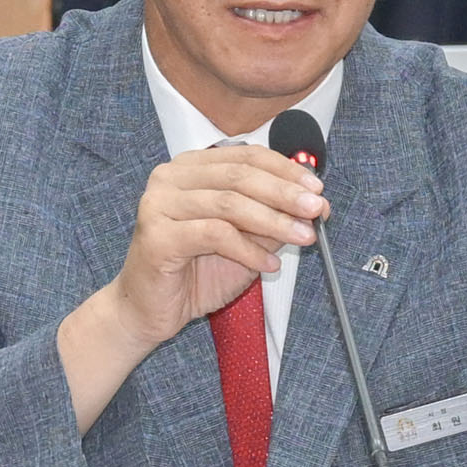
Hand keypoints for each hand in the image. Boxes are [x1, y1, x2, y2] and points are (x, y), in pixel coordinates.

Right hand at [56, 144, 327, 432]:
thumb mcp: (245, 240)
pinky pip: (215, 234)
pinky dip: (249, 249)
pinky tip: (270, 264)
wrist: (150, 311)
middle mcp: (170, 177)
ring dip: (274, 221)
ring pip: (229, 203)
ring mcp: (159, 203)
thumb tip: (315, 204)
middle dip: (285, 193)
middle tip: (317, 210)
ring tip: (303, 238)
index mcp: (191, 167)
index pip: (245, 155)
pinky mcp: (157, 234)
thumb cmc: (195, 272)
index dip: (285, 170)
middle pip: (239, 175)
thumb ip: (272, 217)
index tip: (317, 189)